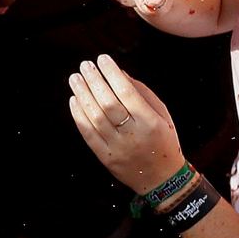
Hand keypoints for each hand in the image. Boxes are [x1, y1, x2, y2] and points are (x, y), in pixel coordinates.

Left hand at [66, 55, 185, 193]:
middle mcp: (132, 134)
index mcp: (150, 122)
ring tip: (75, 79)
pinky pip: (87, 133)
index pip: (127, 93)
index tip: (103, 59)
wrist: (161, 178)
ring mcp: (116, 147)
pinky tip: (74, 100)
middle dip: (94, 81)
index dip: (112, 74)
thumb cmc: (163, 141)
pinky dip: (78, 115)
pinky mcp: (104, 156)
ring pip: (94, 117)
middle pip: (107, 103)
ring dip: (82, 95)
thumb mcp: (162, 115)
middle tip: (85, 66)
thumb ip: (142, 93)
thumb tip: (119, 73)